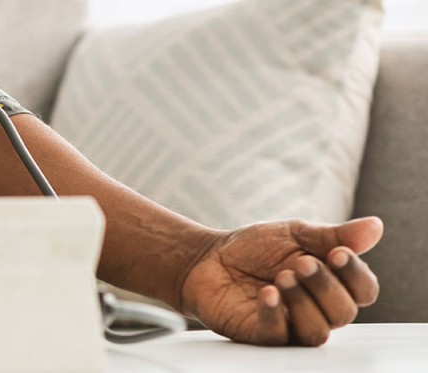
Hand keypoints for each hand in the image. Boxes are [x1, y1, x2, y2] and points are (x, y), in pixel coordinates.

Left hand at [180, 217, 382, 345]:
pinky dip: (275, 314)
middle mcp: (316, 309)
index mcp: (331, 284)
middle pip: (344, 314)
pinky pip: (278, 337)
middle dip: (326, 287)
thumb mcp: (294, 234)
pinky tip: (266, 293)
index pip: (363, 291)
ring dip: (303, 303)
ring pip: (317, 332)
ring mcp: (289, 325)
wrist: (207, 258)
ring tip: (281, 277)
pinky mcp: (260, 334)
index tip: (337, 253)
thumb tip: (375, 228)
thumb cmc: (254, 249)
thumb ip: (332, 235)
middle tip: (301, 263)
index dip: (356, 275)